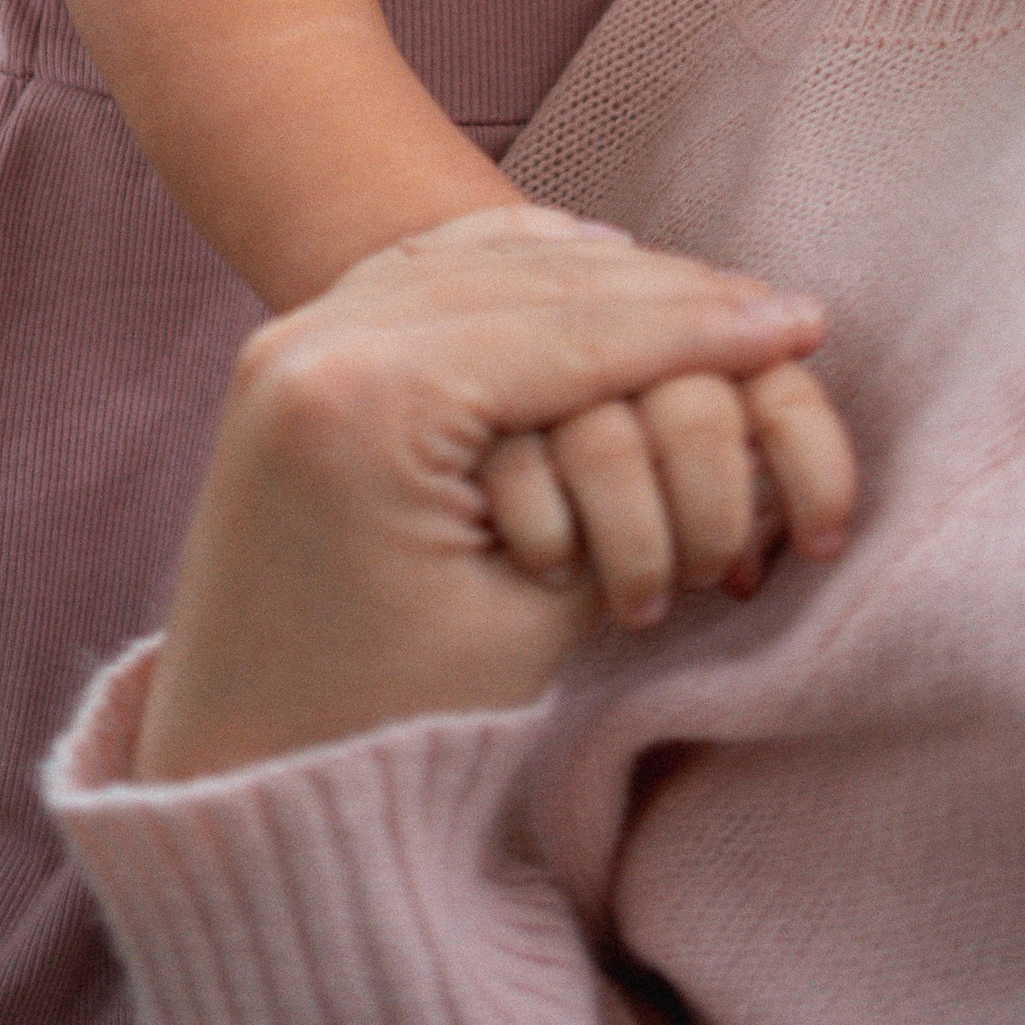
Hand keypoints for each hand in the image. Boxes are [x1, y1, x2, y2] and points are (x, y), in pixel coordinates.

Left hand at [136, 210, 854, 781]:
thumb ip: (626, 487)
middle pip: (532, 277)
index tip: (803, 322)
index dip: (701, 331)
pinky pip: (426, 272)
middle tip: (780, 308)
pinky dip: (514, 263)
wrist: (221, 764)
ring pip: (480, 260)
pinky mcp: (289, 352)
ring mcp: (290, 335)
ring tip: (705, 295)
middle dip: (667, 293)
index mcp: (368, 400)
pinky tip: (586, 260)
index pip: (574, 333)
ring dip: (599, 271)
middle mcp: (313, 338)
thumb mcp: (529, 619)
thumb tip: (728, 393)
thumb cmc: (383, 726)